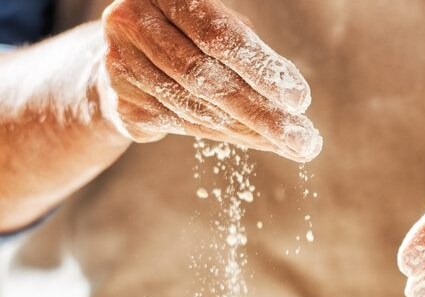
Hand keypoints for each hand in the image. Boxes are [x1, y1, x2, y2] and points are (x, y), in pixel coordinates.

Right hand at [95, 0, 320, 160]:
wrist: (121, 60)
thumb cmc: (185, 35)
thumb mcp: (211, 24)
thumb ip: (246, 48)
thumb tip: (293, 99)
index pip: (216, 34)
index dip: (261, 68)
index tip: (300, 99)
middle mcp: (132, 23)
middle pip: (206, 77)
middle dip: (262, 112)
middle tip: (304, 139)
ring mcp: (120, 65)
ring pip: (195, 107)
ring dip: (250, 130)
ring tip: (291, 144)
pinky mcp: (122, 104)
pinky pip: (183, 125)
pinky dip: (227, 136)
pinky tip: (259, 142)